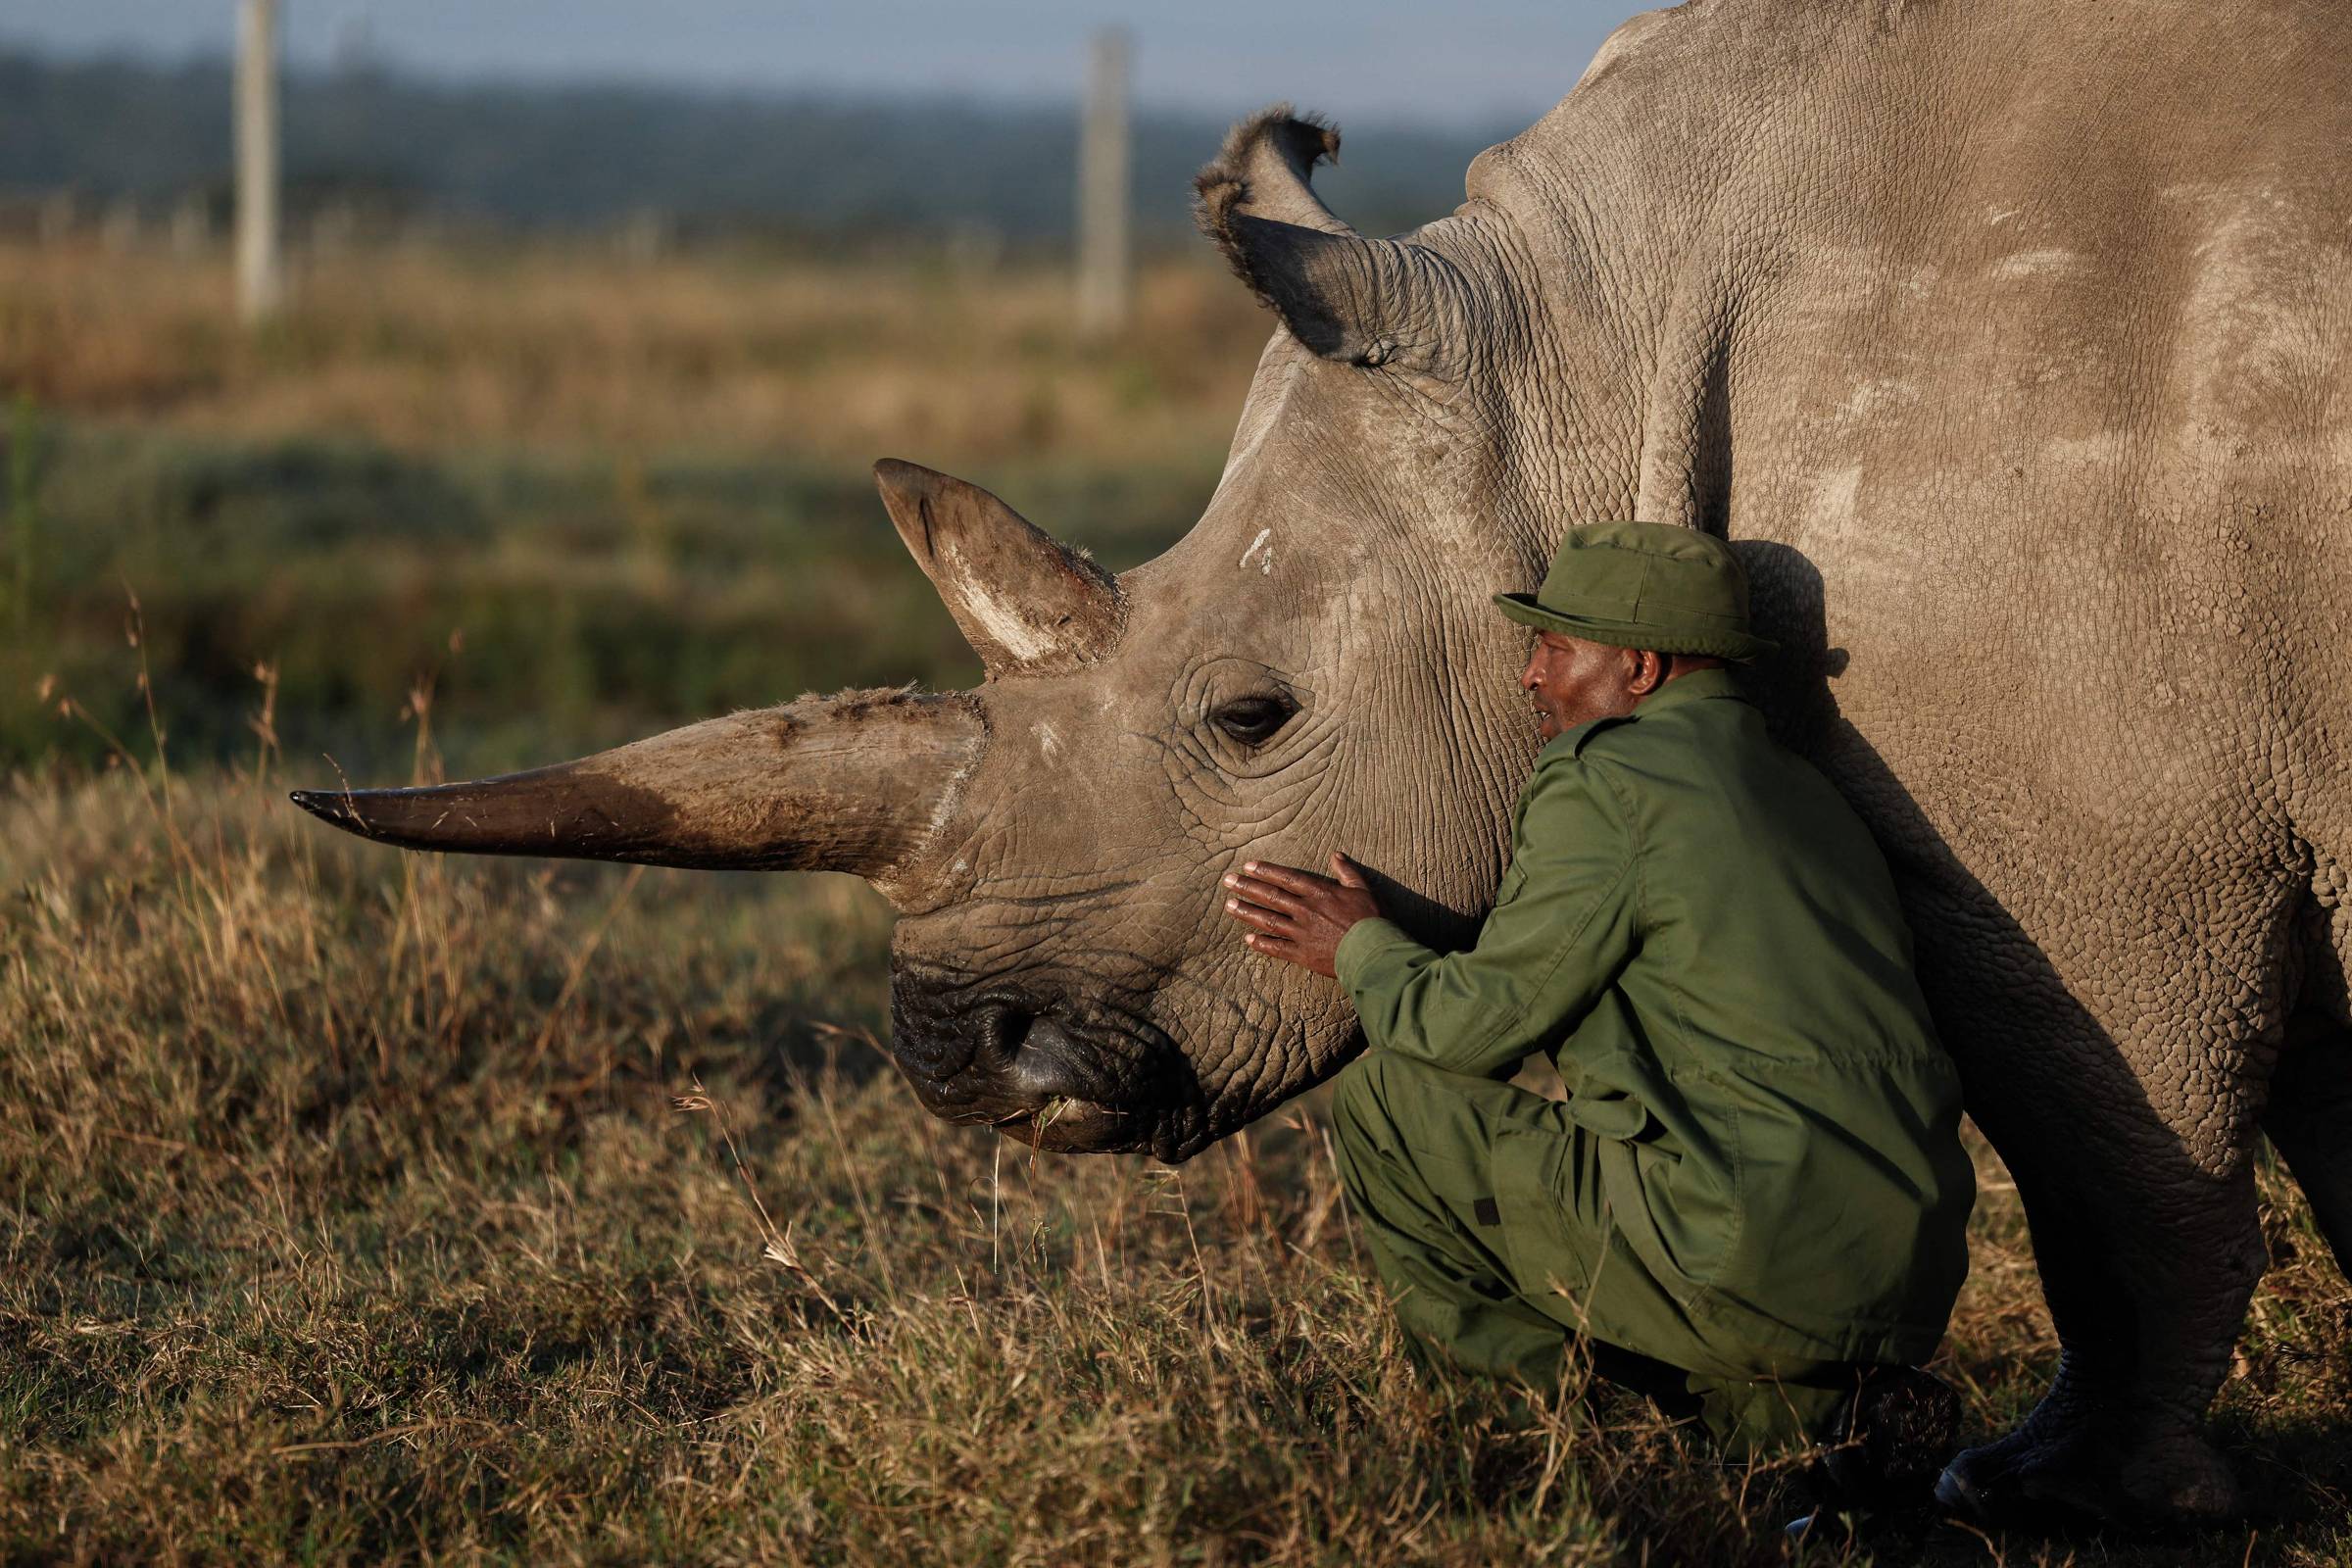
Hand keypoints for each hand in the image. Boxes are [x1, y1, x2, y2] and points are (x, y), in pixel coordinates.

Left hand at [1221, 854, 1383, 978]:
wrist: (1374, 953)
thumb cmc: (1372, 920)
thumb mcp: (1363, 889)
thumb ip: (1347, 872)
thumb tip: (1336, 855)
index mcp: (1319, 892)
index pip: (1287, 878)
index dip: (1266, 871)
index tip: (1248, 866)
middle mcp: (1305, 910)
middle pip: (1271, 896)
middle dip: (1247, 887)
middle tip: (1227, 881)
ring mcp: (1301, 933)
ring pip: (1268, 920)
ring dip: (1247, 912)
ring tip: (1229, 905)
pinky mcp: (1303, 954)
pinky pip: (1277, 947)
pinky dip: (1262, 943)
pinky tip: (1247, 939)